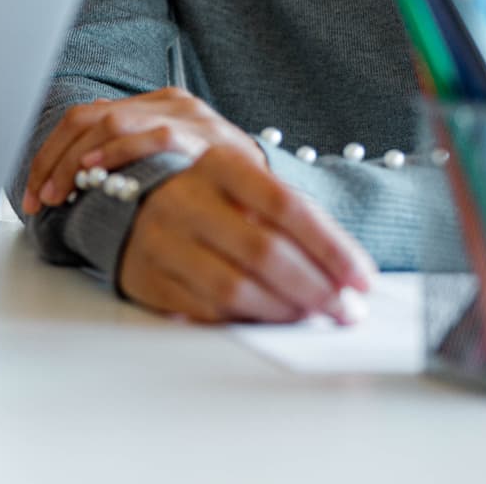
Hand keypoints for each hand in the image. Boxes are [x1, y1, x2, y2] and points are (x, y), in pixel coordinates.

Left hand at [22, 88, 264, 214]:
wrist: (285, 196)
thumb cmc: (219, 187)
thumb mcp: (170, 168)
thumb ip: (131, 160)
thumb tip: (73, 173)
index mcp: (153, 107)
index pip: (84, 118)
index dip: (50, 155)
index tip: (34, 194)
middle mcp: (167, 104)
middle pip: (88, 118)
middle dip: (54, 160)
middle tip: (39, 199)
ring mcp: (188, 117)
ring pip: (111, 122)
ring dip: (78, 161)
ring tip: (60, 193)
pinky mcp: (207, 137)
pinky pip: (154, 136)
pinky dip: (120, 153)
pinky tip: (99, 174)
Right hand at [117, 145, 376, 322]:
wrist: (124, 206)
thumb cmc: (206, 201)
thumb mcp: (246, 190)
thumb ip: (295, 219)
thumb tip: (349, 274)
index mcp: (216, 164)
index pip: (286, 205)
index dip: (331, 246)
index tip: (362, 278)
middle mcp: (182, 196)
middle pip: (264, 251)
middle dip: (316, 288)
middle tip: (345, 309)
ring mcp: (158, 238)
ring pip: (236, 287)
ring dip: (285, 311)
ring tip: (312, 317)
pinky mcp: (146, 276)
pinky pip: (207, 310)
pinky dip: (247, 321)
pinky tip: (270, 319)